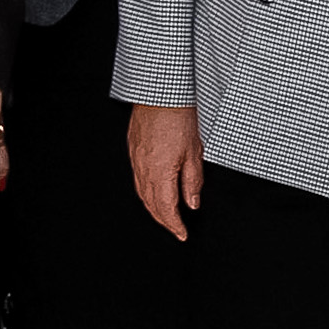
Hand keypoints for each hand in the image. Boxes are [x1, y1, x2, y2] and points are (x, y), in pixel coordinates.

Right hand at [128, 104, 204, 241]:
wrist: (160, 94)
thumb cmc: (179, 117)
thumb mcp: (194, 151)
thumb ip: (192, 181)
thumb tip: (192, 203)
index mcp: (160, 173)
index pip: (166, 208)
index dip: (174, 225)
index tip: (182, 234)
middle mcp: (143, 170)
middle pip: (151, 205)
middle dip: (164, 220)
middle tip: (176, 229)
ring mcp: (136, 161)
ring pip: (142, 194)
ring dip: (154, 208)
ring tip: (166, 216)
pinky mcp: (134, 151)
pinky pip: (138, 180)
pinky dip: (146, 193)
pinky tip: (153, 193)